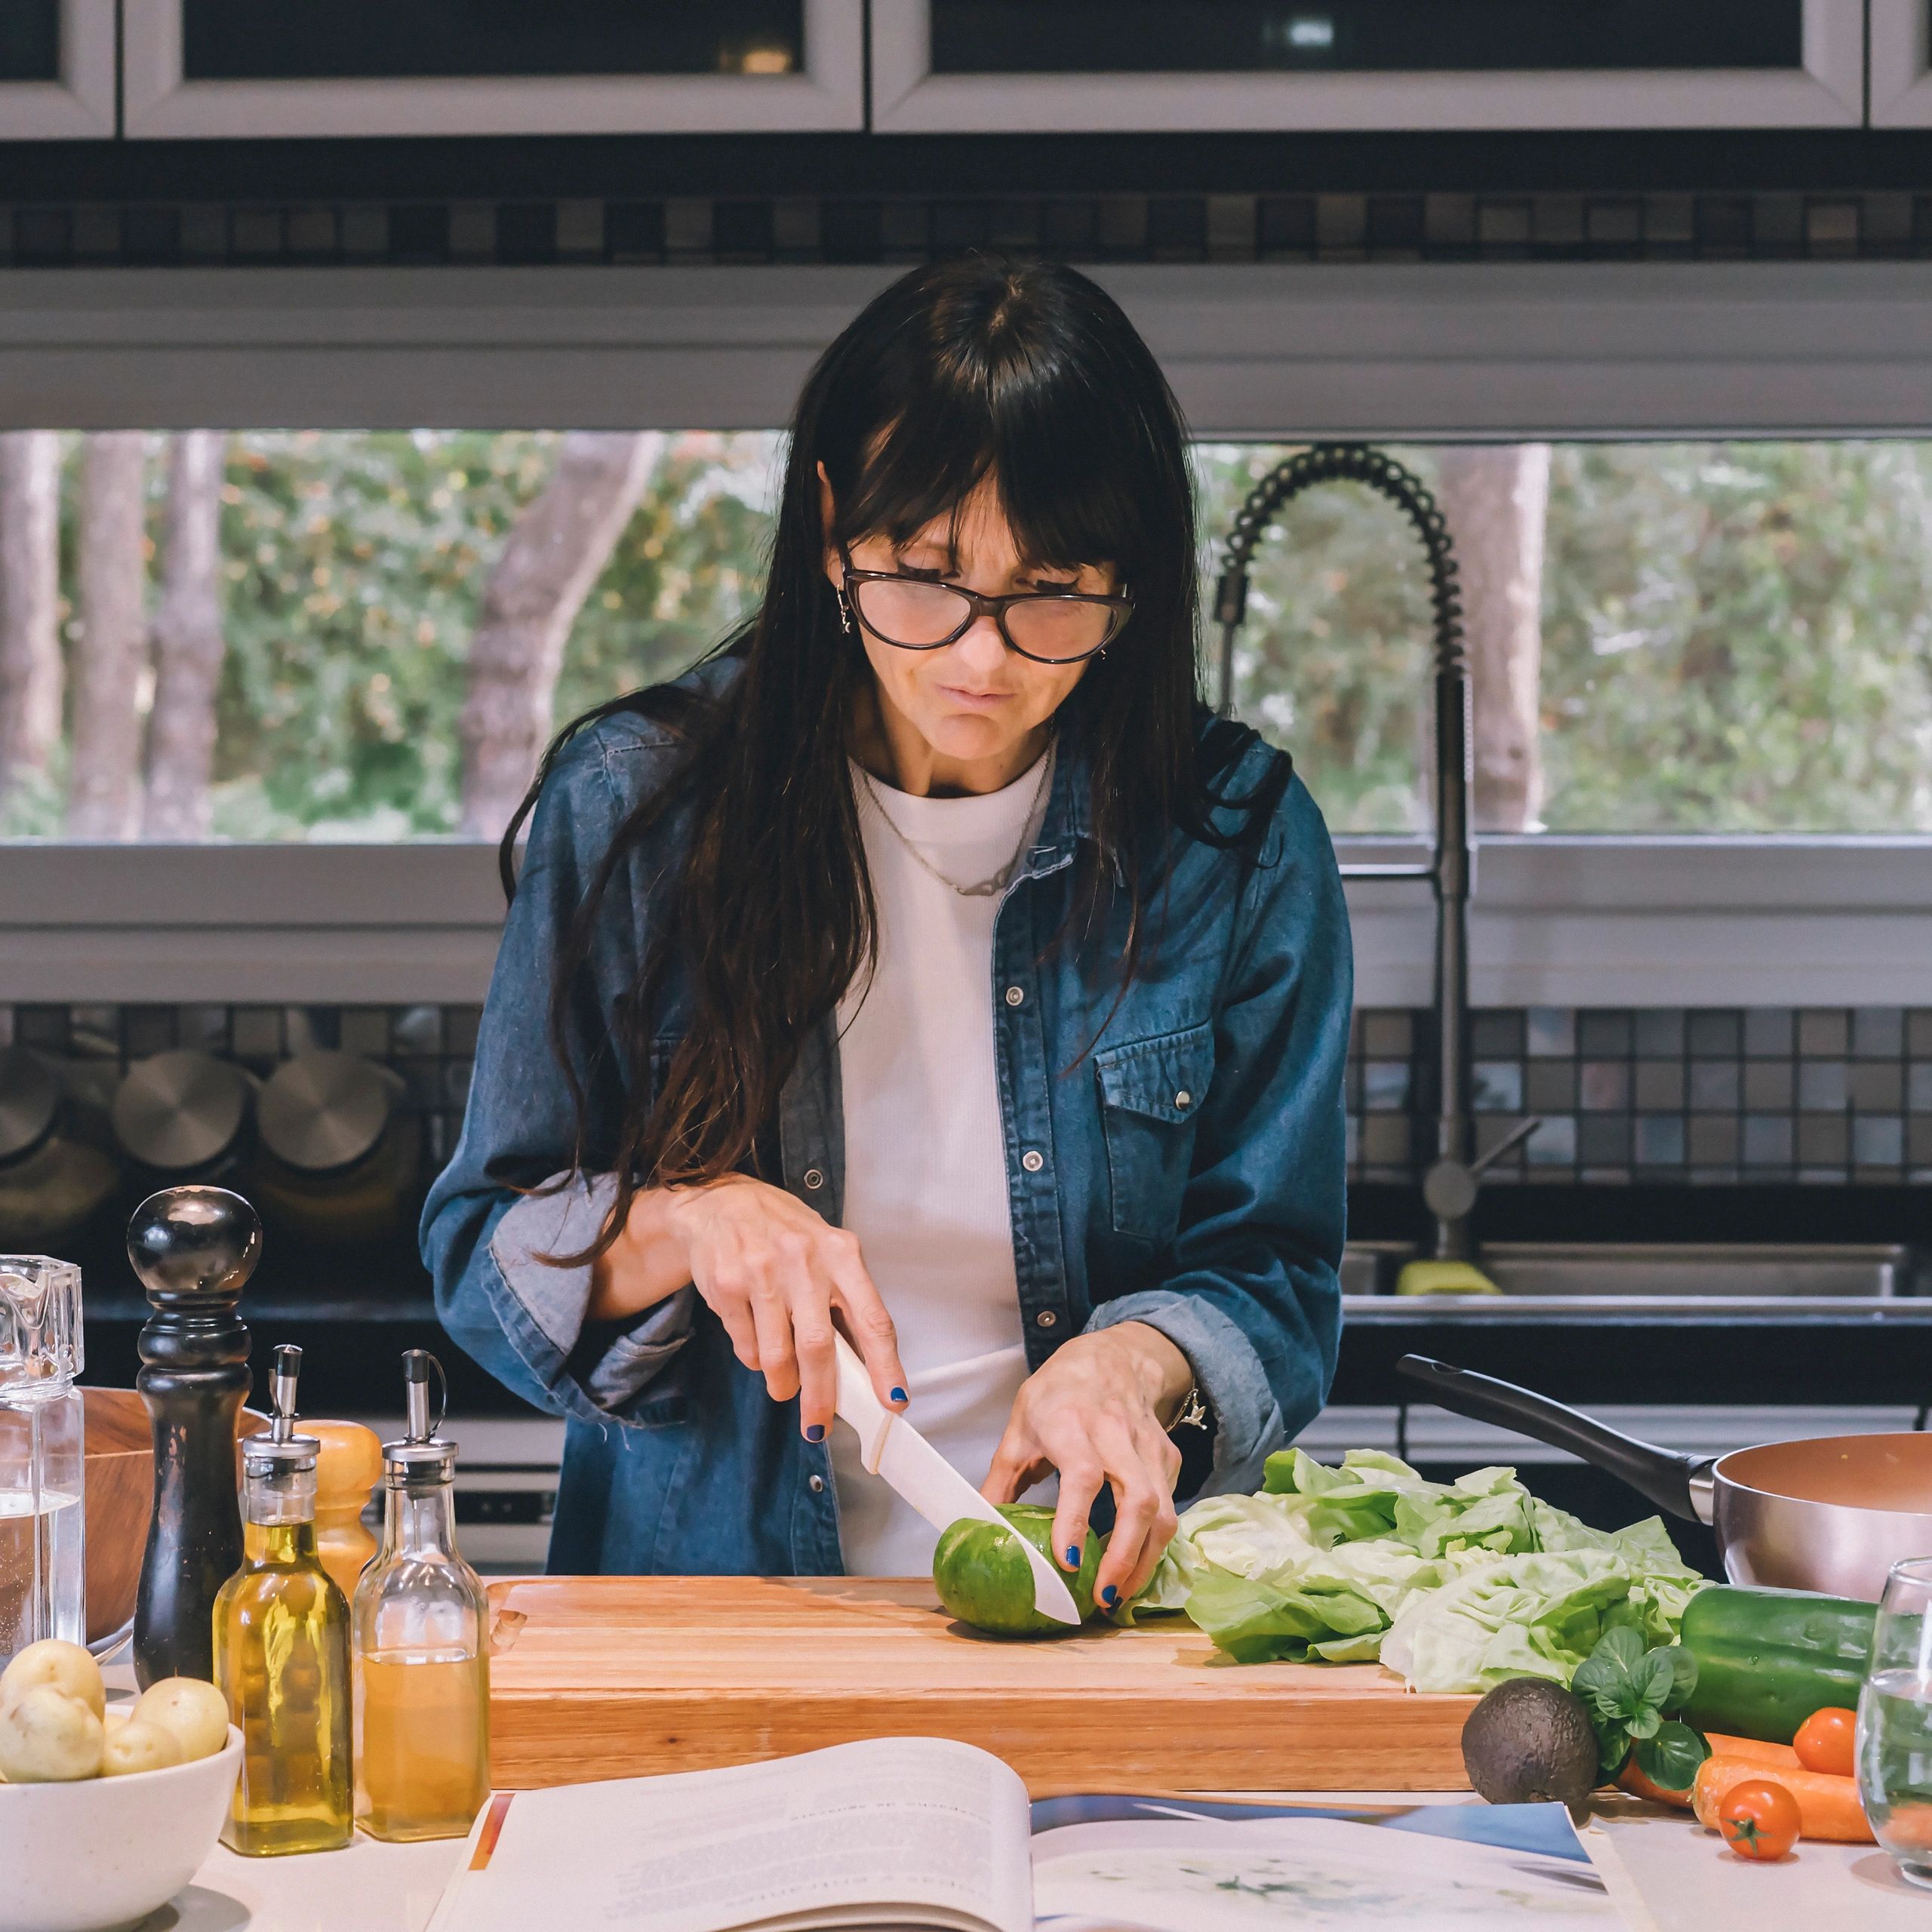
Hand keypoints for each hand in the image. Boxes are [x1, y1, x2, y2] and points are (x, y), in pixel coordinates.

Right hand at [591, 1175, 907, 1439]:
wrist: (720, 1201)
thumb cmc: (784, 1233)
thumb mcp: (826, 1251)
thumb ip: (845, 1300)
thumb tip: (863, 1367)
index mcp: (841, 1253)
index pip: (872, 1318)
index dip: (886, 1365)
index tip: (894, 1400)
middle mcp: (804, 1261)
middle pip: (818, 1347)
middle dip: (821, 1397)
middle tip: (818, 1425)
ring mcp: (761, 1273)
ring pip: (777, 1356)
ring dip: (783, 1384)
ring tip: (785, 1387)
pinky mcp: (727, 1286)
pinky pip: (746, 1347)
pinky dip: (755, 1361)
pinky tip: (759, 1347)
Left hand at [981, 1322, 1192, 1610]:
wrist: (1113, 1357)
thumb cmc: (1058, 1393)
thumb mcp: (1019, 1426)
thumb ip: (1000, 1480)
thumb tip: (977, 1528)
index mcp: (1070, 1423)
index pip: (1082, 1475)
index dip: (1075, 1520)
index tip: (1068, 1563)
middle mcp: (1115, 1434)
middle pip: (1137, 1501)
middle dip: (1124, 1556)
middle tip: (1102, 1597)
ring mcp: (1148, 1447)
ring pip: (1163, 1511)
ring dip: (1144, 1560)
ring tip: (1118, 1595)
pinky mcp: (1168, 1459)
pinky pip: (1170, 1508)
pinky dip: (1154, 1545)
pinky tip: (1133, 1567)